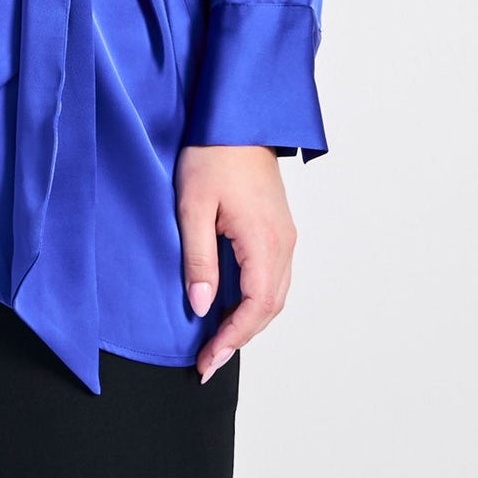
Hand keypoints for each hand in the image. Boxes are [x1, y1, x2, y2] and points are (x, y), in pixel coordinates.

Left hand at [175, 142, 296, 383]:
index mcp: (265, 240)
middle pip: (269, 307)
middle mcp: (284, 242)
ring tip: (217, 340)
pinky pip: (273, 275)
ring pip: (275, 293)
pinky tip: (232, 304)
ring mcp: (285, 234)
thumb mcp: (193, 206)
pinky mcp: (278, 226)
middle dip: (239, 337)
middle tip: (208, 360)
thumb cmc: (212, 153)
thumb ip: (199, 259)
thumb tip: (202, 306)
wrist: (236, 116)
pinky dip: (256, 298)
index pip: (255, 307)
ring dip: (249, 320)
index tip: (207, 360)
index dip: (231, 339)